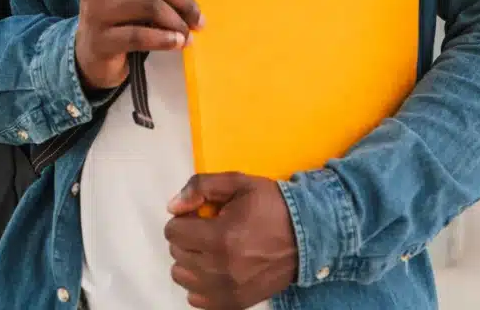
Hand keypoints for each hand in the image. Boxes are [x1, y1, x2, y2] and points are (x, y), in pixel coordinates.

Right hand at [75, 0, 203, 90]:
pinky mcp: (99, 40)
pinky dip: (164, 39)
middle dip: (184, 1)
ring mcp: (94, 12)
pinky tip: (177, 43)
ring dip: (177, 22)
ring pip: (151, 7)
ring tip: (188, 34)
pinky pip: (140, 36)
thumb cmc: (116, 21)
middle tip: (198, 18)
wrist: (89, 57)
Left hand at [165, 173, 297, 308]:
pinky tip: (214, 268)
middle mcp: (221, 268)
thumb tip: (172, 206)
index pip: (174, 232)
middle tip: (204, 228)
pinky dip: (199, 283)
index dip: (182, 219)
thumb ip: (201, 187)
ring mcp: (228, 289)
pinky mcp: (236, 302)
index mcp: (221, 236)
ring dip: (189, 260)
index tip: (197, 215)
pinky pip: (197, 299)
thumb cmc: (270, 205)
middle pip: (177, 255)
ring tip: (208, 248)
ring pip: (183, 278)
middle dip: (185, 237)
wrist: (306, 235)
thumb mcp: (238, 182)